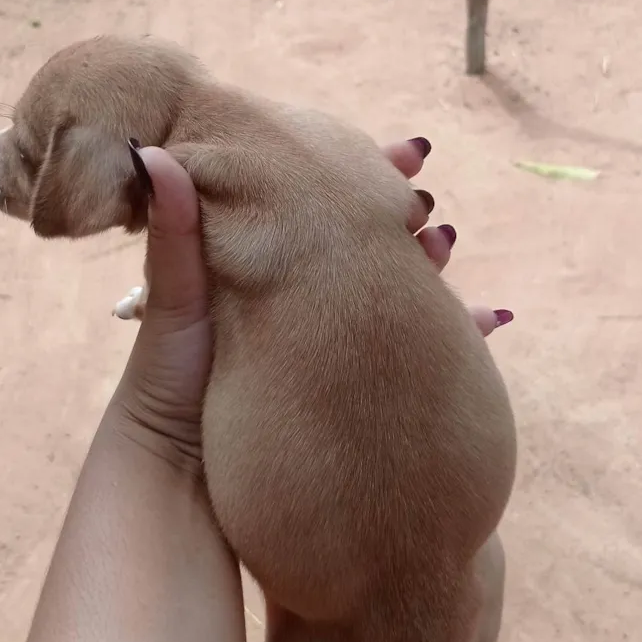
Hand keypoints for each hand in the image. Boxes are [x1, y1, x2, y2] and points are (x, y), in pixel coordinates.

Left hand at [113, 139, 512, 469]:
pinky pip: (413, 354)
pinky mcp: (352, 388)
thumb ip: (175, 236)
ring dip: (428, 269)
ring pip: (393, 293)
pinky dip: (454, 335)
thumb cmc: (166, 389)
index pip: (315, 209)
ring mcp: (329, 345)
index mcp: (260, 269)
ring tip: (447, 248)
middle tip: (429, 205)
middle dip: (404, 221)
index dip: (359, 178)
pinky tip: (490, 320)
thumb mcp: (174, 304)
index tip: (404, 154)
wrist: (181, 488)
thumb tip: (151, 152)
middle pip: (364, 246)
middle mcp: (299, 302)